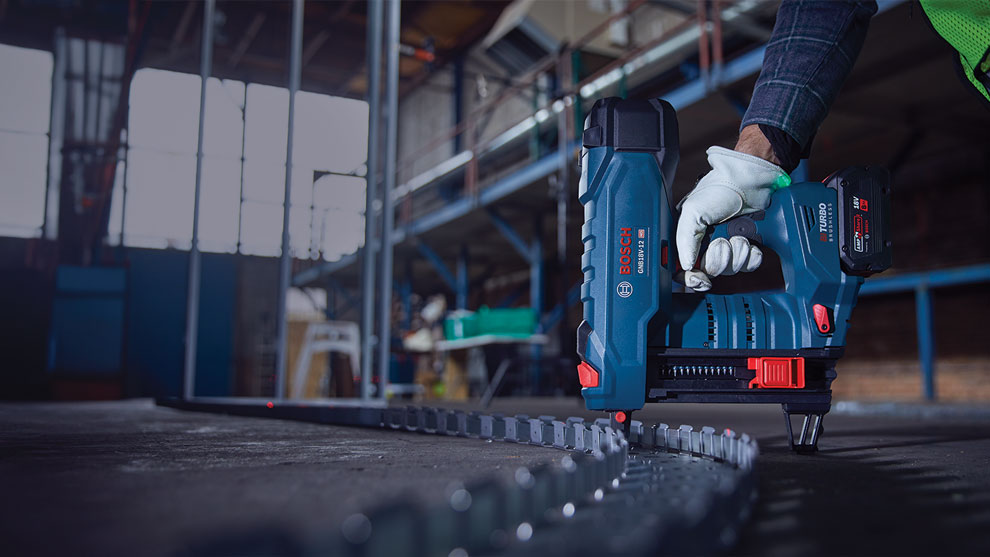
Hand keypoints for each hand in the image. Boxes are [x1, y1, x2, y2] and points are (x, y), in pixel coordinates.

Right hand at [676, 145, 788, 291]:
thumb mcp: (692, 212)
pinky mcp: (747, 249)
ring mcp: (728, 248)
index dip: (691, 277)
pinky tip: (750, 242)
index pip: (683, 269)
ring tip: (737, 236)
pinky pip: (749, 266)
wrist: (750, 182)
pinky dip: (751, 256)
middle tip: (721, 242)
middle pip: (709, 272)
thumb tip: (685, 265)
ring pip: (730, 270)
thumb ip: (684, 240)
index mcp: (688, 239)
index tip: (700, 278)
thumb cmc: (719, 190)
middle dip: (718, 259)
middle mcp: (706, 246)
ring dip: (736, 254)